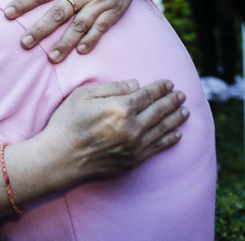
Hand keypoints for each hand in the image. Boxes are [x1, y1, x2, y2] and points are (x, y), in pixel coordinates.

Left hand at [3, 0, 141, 60]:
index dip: (24, 3)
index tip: (8, 14)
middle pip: (58, 13)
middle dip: (41, 30)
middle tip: (25, 43)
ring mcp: (99, 1)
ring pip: (79, 25)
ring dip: (65, 43)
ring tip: (51, 58)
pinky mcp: (114, 10)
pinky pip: (101, 28)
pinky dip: (91, 39)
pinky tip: (80, 51)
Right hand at [38, 79, 187, 179]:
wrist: (60, 158)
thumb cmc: (67, 123)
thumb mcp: (83, 95)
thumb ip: (111, 87)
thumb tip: (135, 84)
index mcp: (120, 108)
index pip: (147, 94)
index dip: (160, 88)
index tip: (169, 83)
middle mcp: (132, 127)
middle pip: (159, 111)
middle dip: (172, 101)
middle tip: (181, 95)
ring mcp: (134, 146)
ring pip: (162, 129)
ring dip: (175, 118)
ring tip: (184, 111)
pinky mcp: (133, 160)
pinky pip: (157, 148)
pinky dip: (170, 139)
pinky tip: (177, 134)